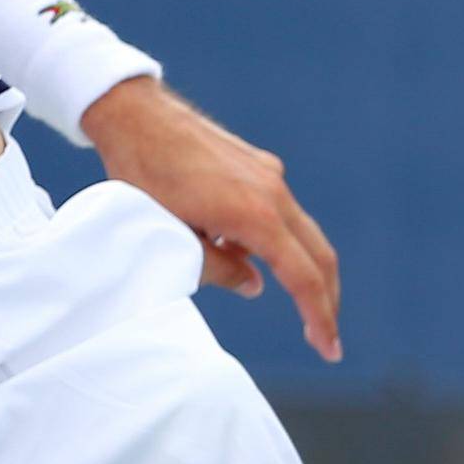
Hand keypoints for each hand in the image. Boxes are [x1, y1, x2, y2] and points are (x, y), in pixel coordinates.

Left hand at [80, 78, 343, 363]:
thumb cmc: (144, 177)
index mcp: (255, 214)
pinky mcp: (257, 164)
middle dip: (326, 298)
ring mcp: (267, 174)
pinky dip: (278, 239)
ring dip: (302, 268)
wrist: (134, 115)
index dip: (320, 316)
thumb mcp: (174, 236)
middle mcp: (272, 191)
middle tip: (324, 338)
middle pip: (318, 254)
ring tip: (288, 303)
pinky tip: (243, 252)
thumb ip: (216, 268)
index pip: (303, 276)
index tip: (329, 349)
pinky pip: (280, 210)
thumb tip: (254, 286)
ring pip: (302, 231)